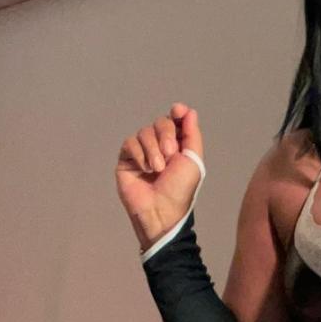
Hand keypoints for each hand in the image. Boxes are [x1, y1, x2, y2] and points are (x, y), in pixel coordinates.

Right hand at [116, 103, 203, 246]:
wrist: (160, 210)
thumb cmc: (180, 189)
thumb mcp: (193, 160)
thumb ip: (192, 134)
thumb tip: (189, 111)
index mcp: (178, 145)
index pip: (175, 120)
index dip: (177, 112)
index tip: (178, 111)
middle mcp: (159, 146)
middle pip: (160, 122)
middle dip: (165, 135)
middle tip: (170, 154)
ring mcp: (142, 152)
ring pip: (144, 132)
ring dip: (153, 149)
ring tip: (157, 169)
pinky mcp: (126, 159)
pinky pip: (130, 143)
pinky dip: (139, 154)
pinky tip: (145, 169)